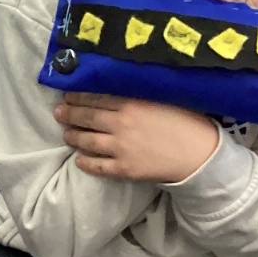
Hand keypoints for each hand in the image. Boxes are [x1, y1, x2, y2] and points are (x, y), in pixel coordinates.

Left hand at [56, 93, 220, 183]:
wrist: (200, 155)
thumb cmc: (186, 122)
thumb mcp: (161, 98)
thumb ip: (137, 93)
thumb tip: (117, 87)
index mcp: (131, 102)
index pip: (95, 97)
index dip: (77, 96)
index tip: (68, 95)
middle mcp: (120, 124)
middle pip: (86, 117)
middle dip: (68, 114)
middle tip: (58, 112)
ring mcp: (120, 148)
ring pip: (87, 141)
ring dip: (72, 137)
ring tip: (66, 134)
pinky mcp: (124, 169)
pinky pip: (98, 166)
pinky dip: (85, 162)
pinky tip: (78, 159)